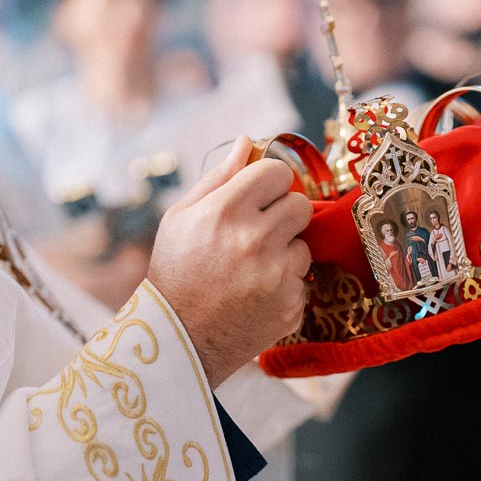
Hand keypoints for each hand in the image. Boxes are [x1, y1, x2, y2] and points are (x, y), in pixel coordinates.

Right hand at [147, 135, 311, 387]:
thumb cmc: (175, 272)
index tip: (261, 195)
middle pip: (300, 204)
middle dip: (284, 213)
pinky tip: (257, 293)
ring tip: (253, 268)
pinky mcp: (292, 304)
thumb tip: (248, 142)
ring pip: (304, 243)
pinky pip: (302, 279)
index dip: (271, 182)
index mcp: (226, 211)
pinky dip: (286, 284)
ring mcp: (277, 275)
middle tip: (260, 231)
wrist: (179, 339)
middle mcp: (255, 239)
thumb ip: (219, 177)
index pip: (278, 173)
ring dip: (286, 251)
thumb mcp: (181, 218)